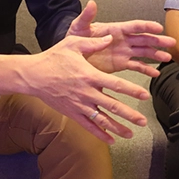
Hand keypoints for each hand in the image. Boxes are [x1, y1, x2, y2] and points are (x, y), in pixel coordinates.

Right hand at [25, 34, 151, 143]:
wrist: (34, 75)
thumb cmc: (53, 57)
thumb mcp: (73, 44)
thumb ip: (93, 42)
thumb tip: (110, 38)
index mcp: (90, 75)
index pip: (115, 84)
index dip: (132, 90)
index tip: (145, 95)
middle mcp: (87, 92)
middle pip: (112, 106)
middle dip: (129, 114)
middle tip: (143, 121)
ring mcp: (79, 105)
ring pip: (102, 119)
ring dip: (117, 128)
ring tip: (131, 133)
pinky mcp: (72, 113)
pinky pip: (88, 126)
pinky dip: (100, 134)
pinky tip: (111, 140)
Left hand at [66, 0, 175, 76]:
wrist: (71, 56)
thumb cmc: (75, 38)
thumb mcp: (79, 27)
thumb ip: (86, 16)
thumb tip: (91, 2)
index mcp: (115, 29)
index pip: (134, 26)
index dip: (147, 26)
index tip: (159, 27)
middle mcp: (122, 40)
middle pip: (144, 39)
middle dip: (158, 41)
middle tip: (172, 42)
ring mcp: (123, 52)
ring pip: (143, 53)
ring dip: (156, 55)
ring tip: (167, 58)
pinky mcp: (120, 64)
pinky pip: (136, 66)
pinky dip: (146, 69)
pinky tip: (155, 74)